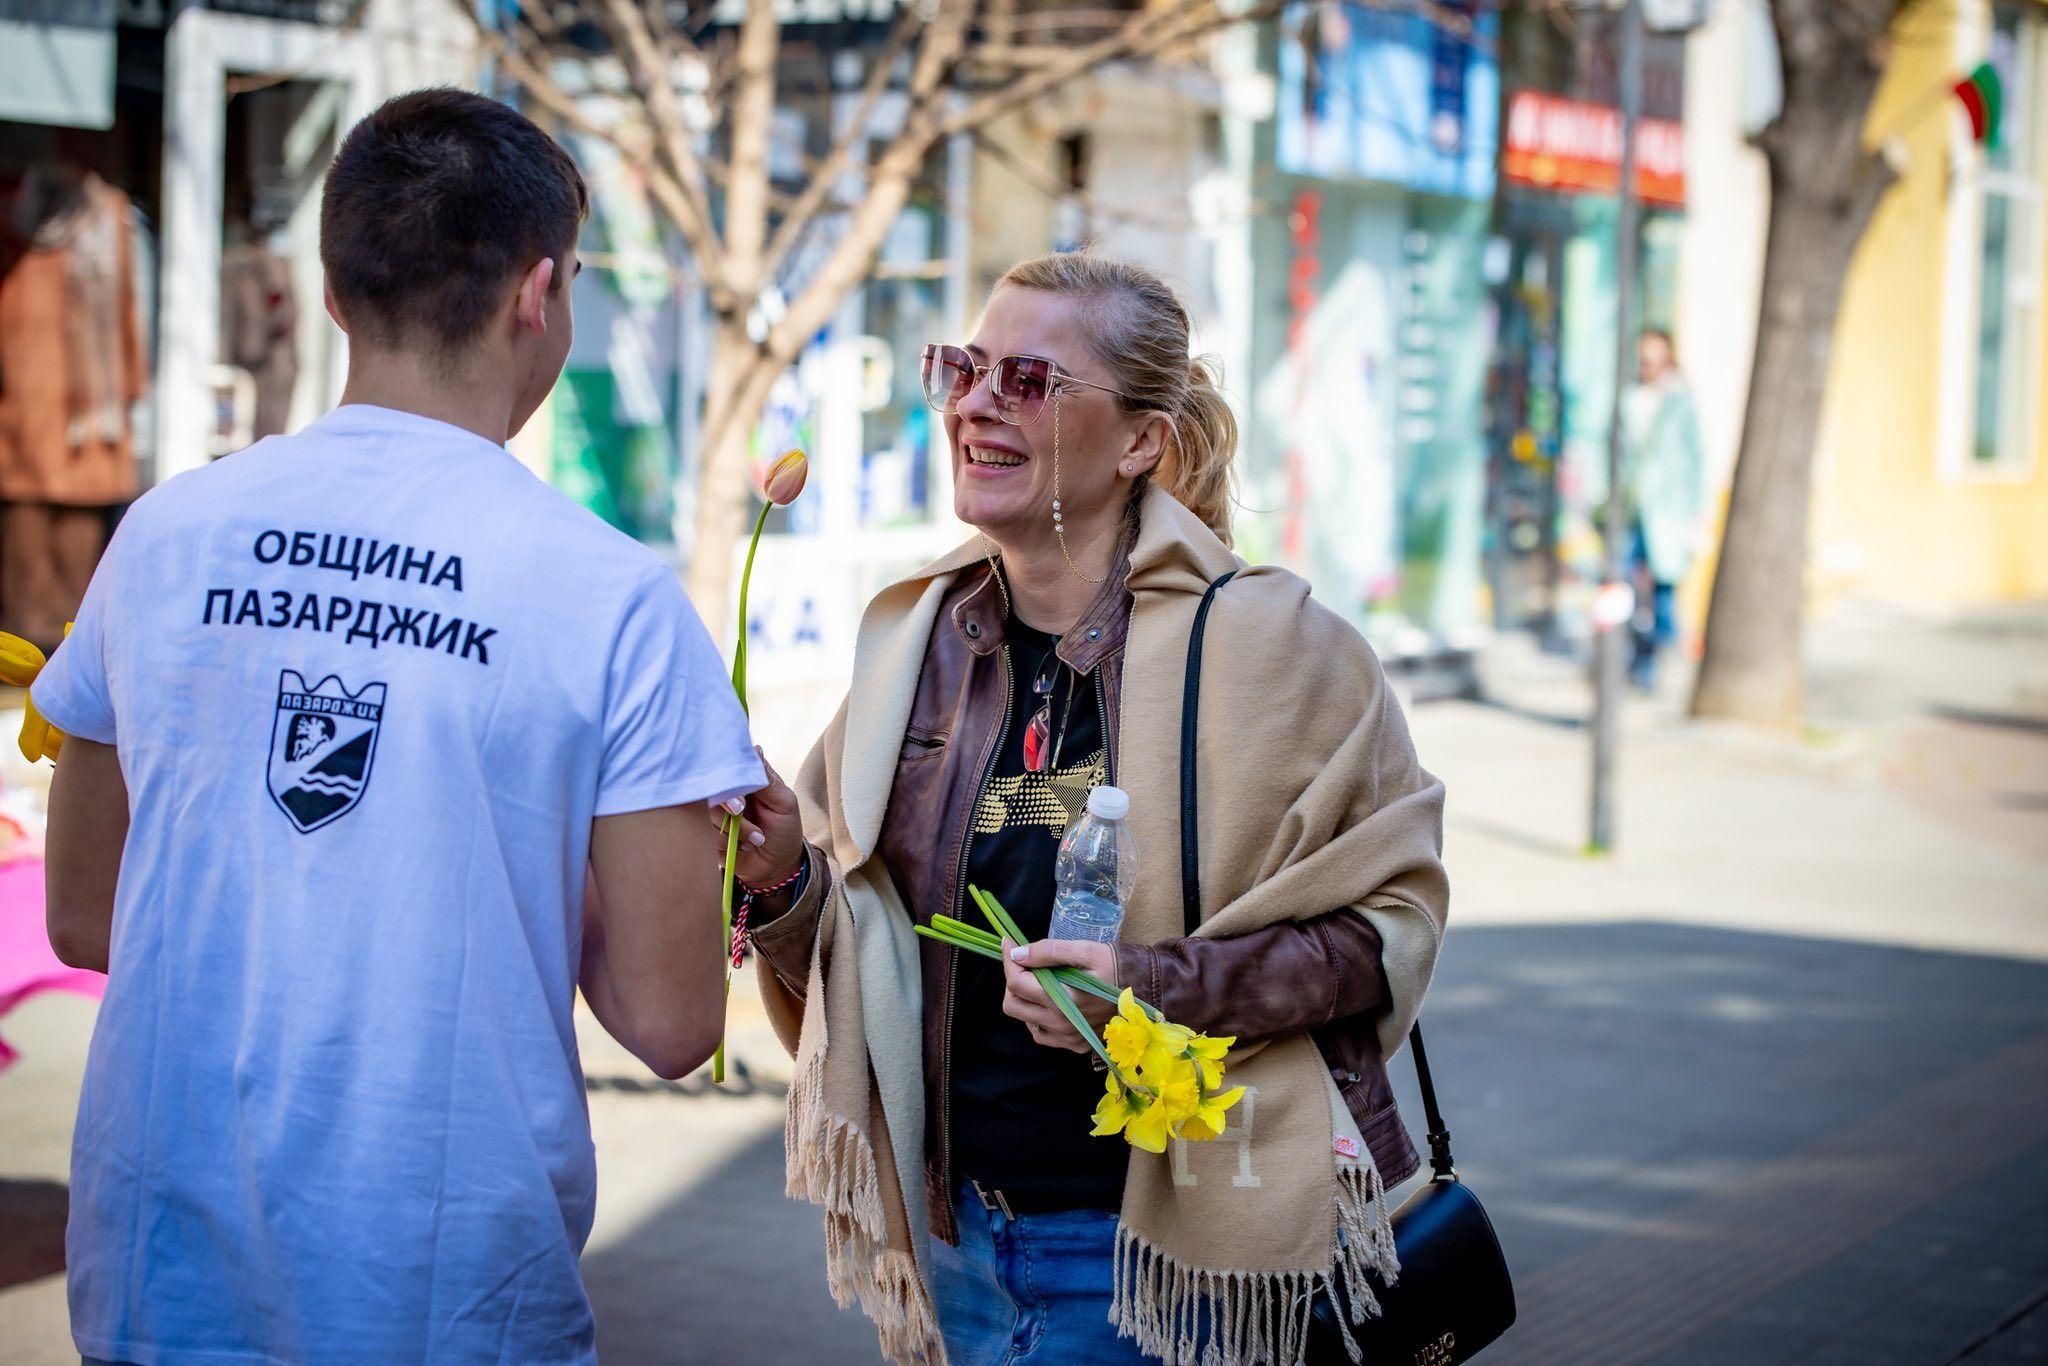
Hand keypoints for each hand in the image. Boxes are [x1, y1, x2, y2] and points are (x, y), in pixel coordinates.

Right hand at [706, 747, 804, 888]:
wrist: (778, 866)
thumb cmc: (784, 829)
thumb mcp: (784, 803)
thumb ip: (767, 779)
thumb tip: (755, 749)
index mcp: (743, 781)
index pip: (725, 768)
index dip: (726, 776)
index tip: (738, 789)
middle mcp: (725, 795)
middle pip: (709, 790)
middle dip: (727, 803)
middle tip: (742, 811)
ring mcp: (713, 816)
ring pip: (706, 814)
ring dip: (736, 829)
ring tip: (757, 838)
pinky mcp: (707, 837)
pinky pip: (705, 835)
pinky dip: (727, 843)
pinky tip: (744, 848)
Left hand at [1001, 938, 1118, 1053]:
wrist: (1147, 990)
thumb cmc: (1116, 966)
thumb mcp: (1085, 951)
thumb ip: (1049, 951)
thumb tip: (1017, 953)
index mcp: (1061, 999)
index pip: (1016, 983)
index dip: (1008, 960)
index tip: (1008, 942)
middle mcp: (1060, 1023)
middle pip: (1013, 1005)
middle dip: (1012, 980)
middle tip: (1025, 963)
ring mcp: (1067, 1037)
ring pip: (1024, 1020)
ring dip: (1024, 998)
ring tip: (1040, 980)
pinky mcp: (1074, 1044)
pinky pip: (1041, 1034)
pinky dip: (1037, 1017)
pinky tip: (1049, 1002)